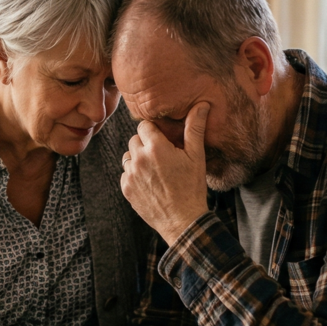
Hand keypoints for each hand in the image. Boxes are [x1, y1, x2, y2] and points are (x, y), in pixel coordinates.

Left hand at [120, 103, 210, 245]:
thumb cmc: (192, 187)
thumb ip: (194, 128)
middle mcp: (139, 159)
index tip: (164, 141)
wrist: (182, 221)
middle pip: (135, 139)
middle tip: (162, 157)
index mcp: (156, 147)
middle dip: (146, 145)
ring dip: (139, 159)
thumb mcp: (196, 156)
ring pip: (129, 156)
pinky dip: (134, 176)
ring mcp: (130, 175)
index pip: (144, 125)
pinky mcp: (126, 189)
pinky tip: (150, 183)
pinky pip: (126, 174)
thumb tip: (201, 104)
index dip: (155, 132)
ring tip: (156, 170)